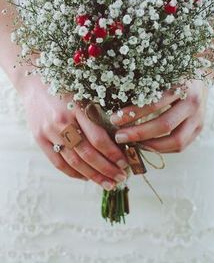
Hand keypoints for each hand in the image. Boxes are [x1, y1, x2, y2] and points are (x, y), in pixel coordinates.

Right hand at [19, 75, 128, 189]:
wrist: (35, 84)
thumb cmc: (66, 88)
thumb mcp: (85, 95)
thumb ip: (98, 115)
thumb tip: (120, 140)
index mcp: (77, 107)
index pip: (98, 138)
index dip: (113, 153)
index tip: (125, 162)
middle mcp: (62, 122)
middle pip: (87, 154)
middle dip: (106, 169)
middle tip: (121, 178)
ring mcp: (49, 132)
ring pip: (74, 162)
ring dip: (93, 176)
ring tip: (108, 183)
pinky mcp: (39, 139)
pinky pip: (58, 163)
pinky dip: (74, 173)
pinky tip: (87, 178)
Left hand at [110, 81, 207, 152]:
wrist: (201, 75)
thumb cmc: (173, 74)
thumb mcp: (161, 73)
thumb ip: (144, 86)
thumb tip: (117, 104)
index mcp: (181, 84)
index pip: (154, 103)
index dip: (133, 114)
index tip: (114, 119)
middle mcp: (192, 101)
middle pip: (164, 124)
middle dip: (138, 133)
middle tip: (119, 136)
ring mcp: (199, 117)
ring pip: (175, 140)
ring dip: (150, 145)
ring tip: (132, 144)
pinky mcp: (199, 128)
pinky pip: (180, 146)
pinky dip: (162, 148)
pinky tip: (147, 145)